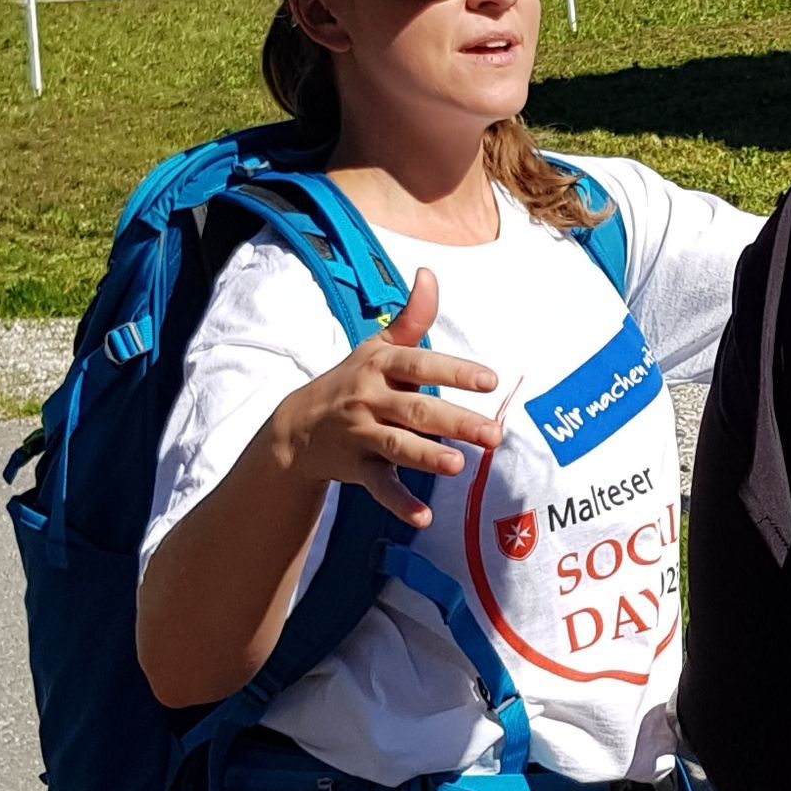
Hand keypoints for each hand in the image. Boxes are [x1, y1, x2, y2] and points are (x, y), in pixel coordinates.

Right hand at [265, 269, 503, 526]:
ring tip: (459, 465)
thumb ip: (412, 317)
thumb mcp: (377, 347)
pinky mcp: (355, 468)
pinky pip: (379, 487)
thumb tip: (430, 274)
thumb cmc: (352, 380)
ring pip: (397, 446)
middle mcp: (370, 398)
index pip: (421, 364)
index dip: (455, 371)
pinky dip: (400, 503)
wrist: (296, 427)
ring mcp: (361, 434)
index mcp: (381, 365)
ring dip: (427, 456)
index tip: (491, 382)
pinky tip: (423, 516)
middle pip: (417, 409)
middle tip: (495, 434)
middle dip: (456, 421)